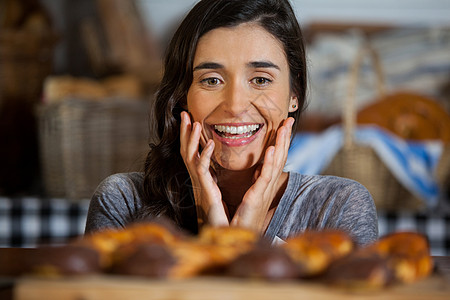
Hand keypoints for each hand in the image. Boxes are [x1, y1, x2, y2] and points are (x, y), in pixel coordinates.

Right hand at [179, 111, 228, 227]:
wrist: (221, 234)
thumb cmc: (221, 214)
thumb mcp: (217, 191)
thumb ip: (215, 178)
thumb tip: (217, 167)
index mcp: (202, 178)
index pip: (193, 152)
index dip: (189, 137)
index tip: (190, 120)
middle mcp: (197, 179)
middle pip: (187, 151)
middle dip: (185, 133)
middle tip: (184, 114)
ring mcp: (200, 184)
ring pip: (190, 157)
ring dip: (191, 139)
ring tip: (194, 123)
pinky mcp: (205, 191)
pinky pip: (202, 170)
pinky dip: (205, 156)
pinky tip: (210, 143)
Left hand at [230, 117, 294, 232]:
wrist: (240, 238)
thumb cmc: (244, 219)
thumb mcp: (252, 196)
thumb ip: (257, 181)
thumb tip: (260, 168)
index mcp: (265, 183)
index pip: (276, 157)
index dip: (281, 140)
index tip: (284, 124)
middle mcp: (268, 185)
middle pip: (280, 157)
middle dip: (284, 138)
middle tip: (289, 119)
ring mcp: (264, 191)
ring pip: (276, 164)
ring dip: (281, 145)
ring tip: (284, 128)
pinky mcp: (257, 198)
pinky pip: (265, 178)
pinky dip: (270, 163)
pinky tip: (273, 149)